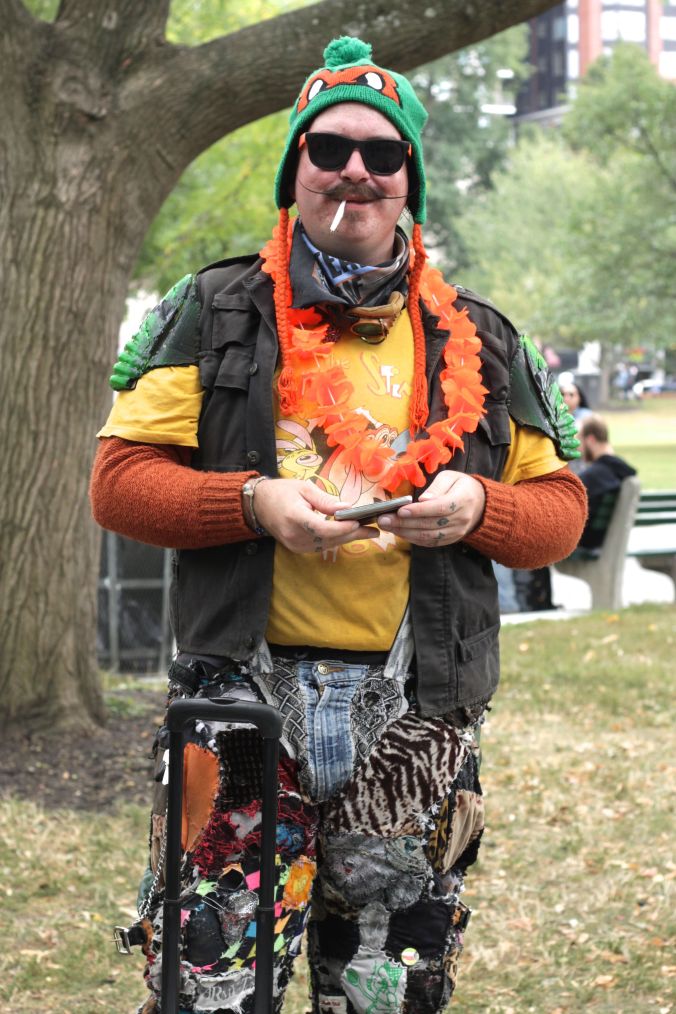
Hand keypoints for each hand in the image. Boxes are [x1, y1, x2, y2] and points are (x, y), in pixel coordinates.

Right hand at [252, 478, 379, 553]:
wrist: (258, 505)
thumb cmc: (281, 492)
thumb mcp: (304, 488)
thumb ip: (325, 500)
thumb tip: (347, 508)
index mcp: (295, 517)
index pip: (323, 528)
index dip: (342, 527)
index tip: (359, 522)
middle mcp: (295, 535)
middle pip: (329, 539)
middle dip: (354, 534)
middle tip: (375, 530)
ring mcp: (295, 545)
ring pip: (328, 545)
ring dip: (348, 539)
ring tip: (368, 532)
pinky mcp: (297, 548)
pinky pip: (321, 546)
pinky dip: (336, 540)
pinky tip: (350, 534)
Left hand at [377, 473, 485, 547]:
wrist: (480, 504)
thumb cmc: (461, 486)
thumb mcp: (451, 477)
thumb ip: (437, 487)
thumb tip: (423, 500)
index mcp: (463, 500)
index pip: (439, 508)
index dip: (419, 511)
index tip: (400, 510)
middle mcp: (461, 519)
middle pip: (429, 524)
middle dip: (404, 523)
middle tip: (383, 519)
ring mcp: (456, 532)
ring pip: (428, 536)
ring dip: (405, 532)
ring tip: (387, 526)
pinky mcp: (450, 540)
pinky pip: (430, 542)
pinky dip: (413, 538)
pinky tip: (399, 532)